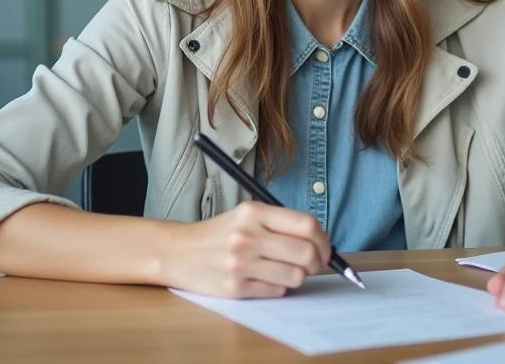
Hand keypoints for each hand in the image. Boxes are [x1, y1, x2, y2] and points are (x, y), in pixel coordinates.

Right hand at [162, 201, 330, 297]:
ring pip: (295, 276)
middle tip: (311, 264)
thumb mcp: (247, 215)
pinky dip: (278, 287)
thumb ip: (281, 224)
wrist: (180, 252)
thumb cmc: (220, 233)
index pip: (307, 225)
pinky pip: (277, 291)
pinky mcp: (235, 287)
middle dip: (316, 262)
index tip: (324, 248)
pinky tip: (264, 278)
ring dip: (297, 276)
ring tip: (283, 270)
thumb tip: (321, 243)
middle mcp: (247, 236)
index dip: (323, 240)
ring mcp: (240, 263)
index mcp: (254, 212)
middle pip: (305, 253)